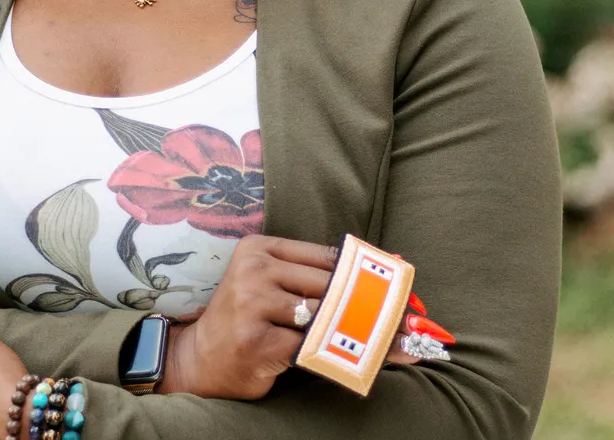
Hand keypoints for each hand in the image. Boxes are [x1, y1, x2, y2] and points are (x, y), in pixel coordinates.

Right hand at [159, 235, 443, 399]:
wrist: (200, 360)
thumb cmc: (246, 322)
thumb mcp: (271, 288)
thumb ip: (313, 280)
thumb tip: (380, 277)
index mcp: (260, 248)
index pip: (326, 256)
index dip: (366, 273)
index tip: (403, 288)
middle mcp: (254, 269)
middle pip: (330, 284)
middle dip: (373, 305)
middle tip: (412, 320)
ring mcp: (252, 303)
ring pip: (325, 316)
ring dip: (364, 333)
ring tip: (399, 344)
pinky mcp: (256, 340)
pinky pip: (311, 348)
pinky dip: (339, 358)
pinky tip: (362, 364)